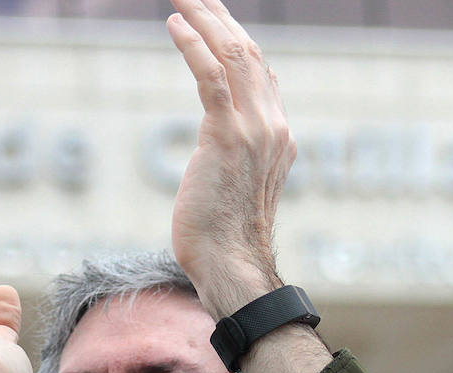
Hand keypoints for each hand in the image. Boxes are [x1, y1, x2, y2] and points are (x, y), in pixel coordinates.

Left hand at [166, 0, 295, 314]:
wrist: (231, 267)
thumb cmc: (223, 235)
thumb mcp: (235, 183)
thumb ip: (237, 149)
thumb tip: (224, 132)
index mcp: (278, 134)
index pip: (259, 70)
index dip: (233, 36)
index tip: (210, 14)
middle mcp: (274, 125)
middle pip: (248, 51)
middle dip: (218, 15)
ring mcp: (255, 130)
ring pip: (233, 55)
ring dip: (204, 18)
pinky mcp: (227, 138)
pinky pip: (211, 77)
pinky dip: (193, 46)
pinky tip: (174, 25)